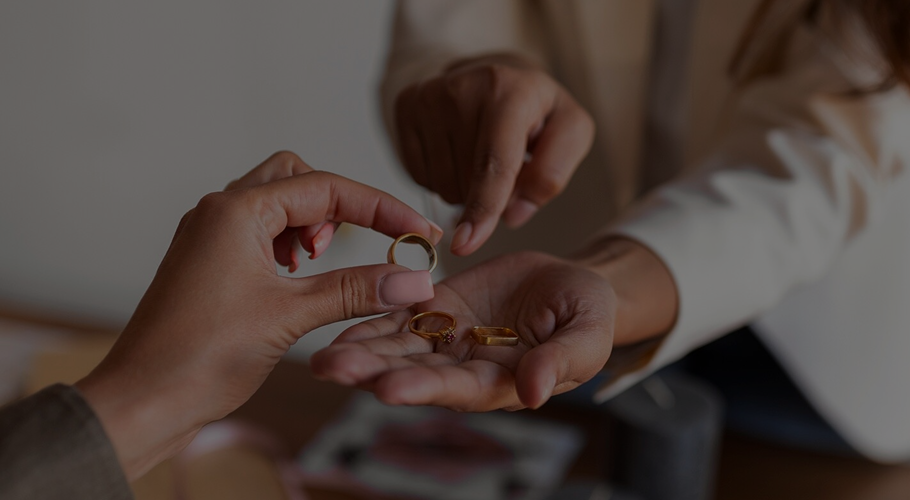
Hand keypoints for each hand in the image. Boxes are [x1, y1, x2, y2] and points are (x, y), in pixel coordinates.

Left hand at [76, 151, 442, 479]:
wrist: (143, 401)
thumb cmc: (199, 358)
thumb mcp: (290, 318)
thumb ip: (355, 290)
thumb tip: (413, 279)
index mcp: (235, 211)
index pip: (325, 188)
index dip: (380, 208)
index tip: (418, 234)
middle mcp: (218, 211)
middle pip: (297, 176)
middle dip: (339, 205)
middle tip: (361, 245)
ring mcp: (209, 235)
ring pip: (276, 202)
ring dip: (311, 225)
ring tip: (320, 267)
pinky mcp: (207, 261)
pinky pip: (258, 232)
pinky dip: (288, 245)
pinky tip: (296, 280)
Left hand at [310, 252, 615, 410]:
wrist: (571, 286)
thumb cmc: (589, 315)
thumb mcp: (588, 334)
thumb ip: (563, 361)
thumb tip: (537, 393)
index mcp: (501, 382)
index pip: (457, 389)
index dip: (423, 388)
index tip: (388, 389)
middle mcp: (464, 368)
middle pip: (413, 373)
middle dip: (371, 372)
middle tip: (330, 369)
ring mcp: (447, 339)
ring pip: (397, 348)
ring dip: (359, 351)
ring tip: (320, 357)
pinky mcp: (437, 308)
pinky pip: (398, 315)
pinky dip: (369, 318)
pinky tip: (336, 321)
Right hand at [393, 53, 594, 254]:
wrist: (495, 72)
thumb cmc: (537, 110)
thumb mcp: (570, 132)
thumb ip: (553, 174)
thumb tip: (512, 214)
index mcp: (509, 91)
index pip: (493, 163)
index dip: (482, 208)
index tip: (466, 245)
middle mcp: (461, 87)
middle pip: (465, 183)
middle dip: (488, 196)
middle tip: (506, 165)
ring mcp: (427, 95)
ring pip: (441, 183)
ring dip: (464, 188)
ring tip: (481, 154)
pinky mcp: (405, 106)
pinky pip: (418, 174)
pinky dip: (442, 176)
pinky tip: (457, 151)